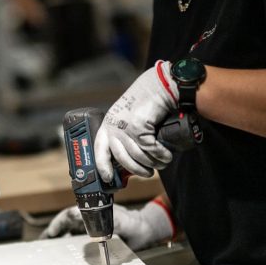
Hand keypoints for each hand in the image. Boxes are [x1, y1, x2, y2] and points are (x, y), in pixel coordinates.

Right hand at [39, 201, 173, 250]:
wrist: (145, 229)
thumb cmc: (135, 224)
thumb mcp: (125, 223)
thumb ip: (113, 225)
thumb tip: (105, 233)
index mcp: (94, 211)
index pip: (71, 214)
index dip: (59, 222)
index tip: (51, 233)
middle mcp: (89, 217)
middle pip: (66, 221)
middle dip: (53, 230)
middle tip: (42, 242)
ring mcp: (91, 225)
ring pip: (69, 229)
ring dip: (58, 236)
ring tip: (47, 246)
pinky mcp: (94, 234)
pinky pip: (77, 237)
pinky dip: (68, 242)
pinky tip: (62, 252)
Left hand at [95, 60, 177, 180]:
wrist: (157, 86)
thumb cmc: (145, 103)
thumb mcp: (127, 118)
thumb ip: (124, 134)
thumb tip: (130, 158)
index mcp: (108, 125)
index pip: (99, 149)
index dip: (102, 166)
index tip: (108, 178)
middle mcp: (113, 126)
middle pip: (122, 158)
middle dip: (137, 170)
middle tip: (148, 173)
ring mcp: (125, 127)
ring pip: (138, 156)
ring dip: (152, 164)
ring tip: (161, 164)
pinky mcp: (138, 126)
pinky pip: (150, 149)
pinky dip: (160, 155)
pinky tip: (166, 157)